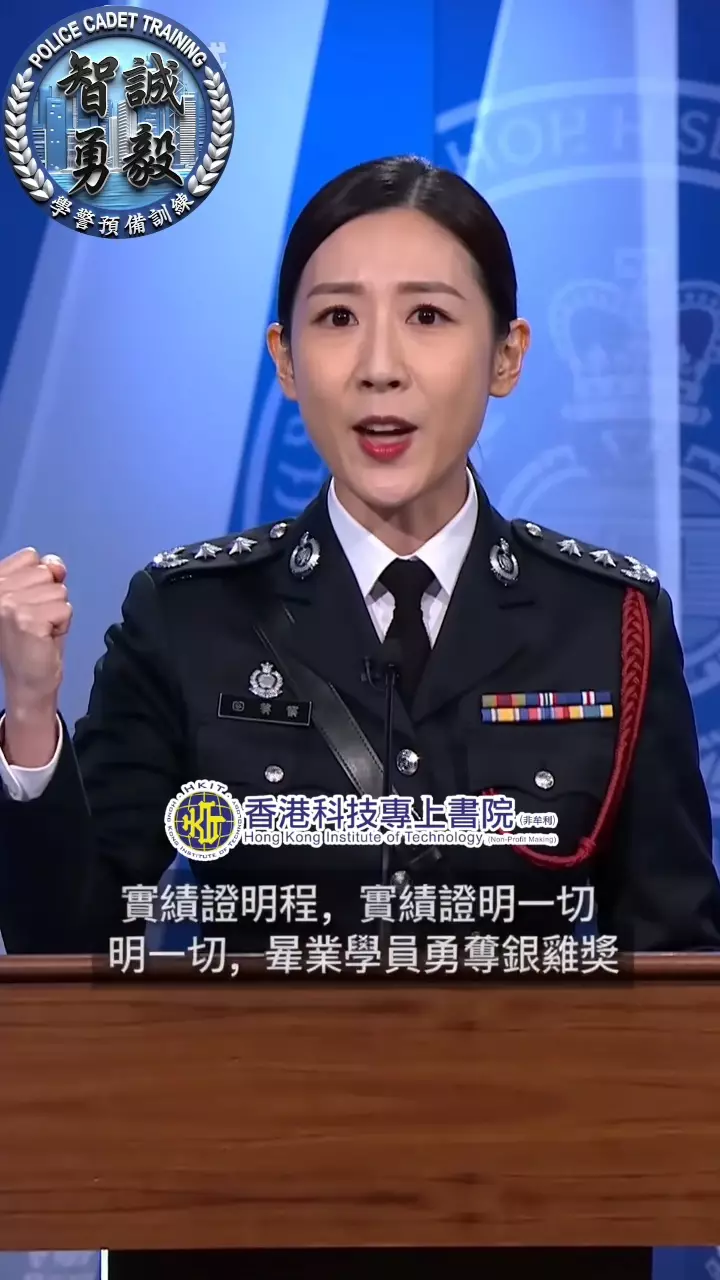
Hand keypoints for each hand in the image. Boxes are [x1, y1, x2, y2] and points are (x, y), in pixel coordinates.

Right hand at [0, 547, 70, 716]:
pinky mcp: (28, 620)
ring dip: (56, 612)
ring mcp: (10, 604)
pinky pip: (65, 609)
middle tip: (36, 620)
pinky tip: (46, 637)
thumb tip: (55, 564)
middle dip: (50, 597)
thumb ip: (44, 576)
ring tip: (40, 629)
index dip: (41, 578)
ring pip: (59, 591)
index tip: (30, 602)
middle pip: (47, 573)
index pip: (31, 556)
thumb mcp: (36, 599)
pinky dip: (62, 625)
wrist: (27, 679)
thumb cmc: (30, 639)